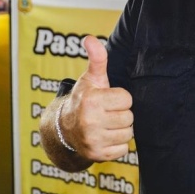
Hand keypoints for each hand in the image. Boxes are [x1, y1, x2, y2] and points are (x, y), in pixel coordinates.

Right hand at [50, 35, 132, 162]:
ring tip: (106, 123)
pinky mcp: (98, 155)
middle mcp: (91, 122)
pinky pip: (124, 149)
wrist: (64, 128)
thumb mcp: (91, 78)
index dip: (119, 98)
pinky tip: (105, 136)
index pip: (127, 99)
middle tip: (107, 112)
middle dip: (121, 113)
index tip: (107, 99)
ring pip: (128, 133)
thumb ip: (97, 58)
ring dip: (120, 129)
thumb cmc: (84, 99)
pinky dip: (117, 144)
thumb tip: (90, 38)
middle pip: (129, 117)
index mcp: (91, 101)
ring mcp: (94, 141)